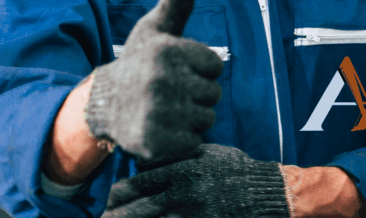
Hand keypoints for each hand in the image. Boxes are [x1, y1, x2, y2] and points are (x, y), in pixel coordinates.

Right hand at [85, 0, 223, 162]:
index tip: (176, 68)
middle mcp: (161, 80)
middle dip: (196, 94)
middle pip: (214, 94)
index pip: (216, 66)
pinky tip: (161, 129)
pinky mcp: (155, 142)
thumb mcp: (156, 28)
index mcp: (167, 51)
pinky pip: (194, 144)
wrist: (102, 104)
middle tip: (167, 91)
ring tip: (164, 109)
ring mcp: (158, 113)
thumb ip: (177, 0)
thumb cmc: (139, 62)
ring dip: (190, 118)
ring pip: (206, 119)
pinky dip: (182, 141)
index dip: (200, 69)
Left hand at [102, 144, 288, 217]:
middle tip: (99, 217)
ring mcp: (191, 214)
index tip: (104, 197)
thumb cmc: (236, 169)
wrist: (266, 191)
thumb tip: (149, 161)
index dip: (117, 193)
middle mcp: (183, 194)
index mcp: (184, 170)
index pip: (140, 183)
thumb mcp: (208, 154)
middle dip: (115, 215)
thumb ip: (179, 157)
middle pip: (138, 209)